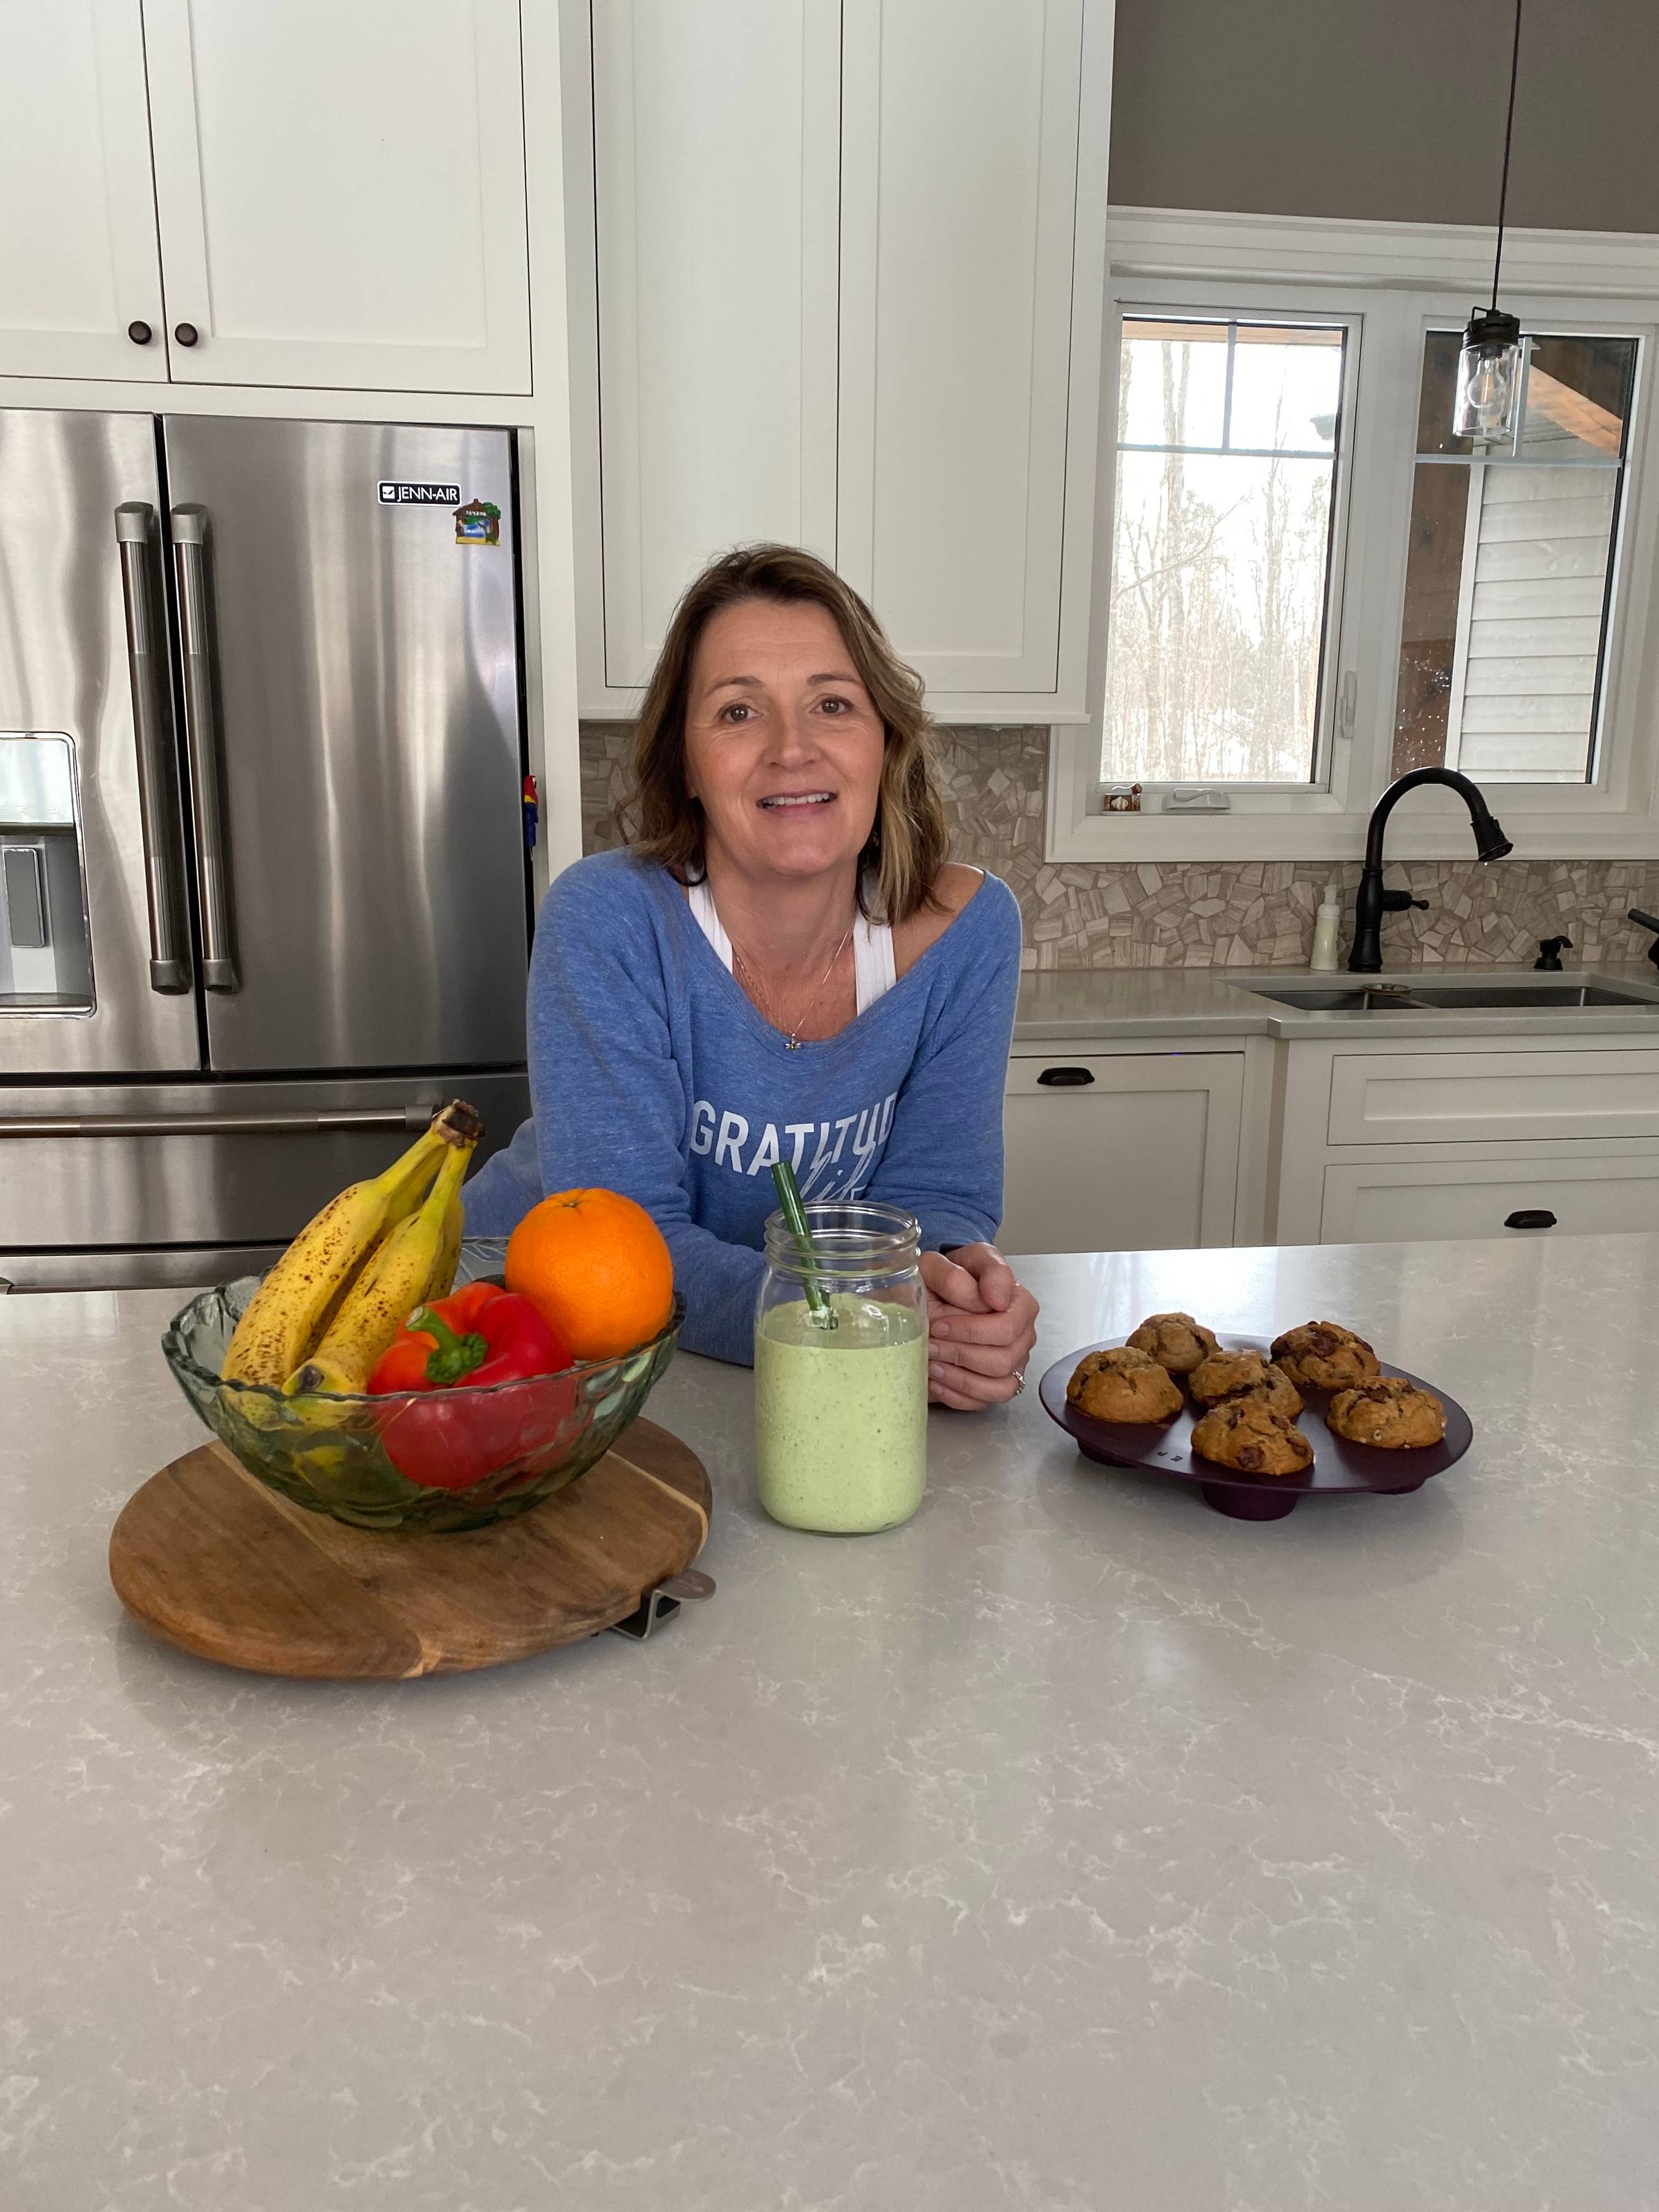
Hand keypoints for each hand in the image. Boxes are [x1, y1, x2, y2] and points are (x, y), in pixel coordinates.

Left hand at [920, 1244, 1039, 1411]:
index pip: (1006, 1328)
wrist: (936, 1291)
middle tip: (929, 1345)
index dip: (970, 1331)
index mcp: (1019, 1302)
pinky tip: (936, 1380)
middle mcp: (1023, 1334)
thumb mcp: (941, 1264)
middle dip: (960, 1354)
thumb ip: (959, 1275)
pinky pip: (985, 1402)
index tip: (939, 1324)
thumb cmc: (944, 1277)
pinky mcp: (998, 1383)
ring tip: (931, 1365)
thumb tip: (992, 1300)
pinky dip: (957, 1395)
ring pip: (998, 1386)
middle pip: (1002, 1360)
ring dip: (959, 1378)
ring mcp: (1014, 1361)